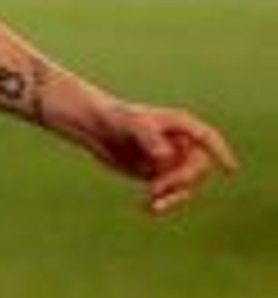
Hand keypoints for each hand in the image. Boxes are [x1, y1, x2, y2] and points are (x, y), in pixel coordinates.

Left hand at [88, 101, 237, 214]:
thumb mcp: (132, 124)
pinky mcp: (158, 175)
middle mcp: (181, 144)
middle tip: (156, 188)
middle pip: (197, 167)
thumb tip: (166, 157)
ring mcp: (172, 161)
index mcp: (181, 125)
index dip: (221, 152)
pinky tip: (147, 208)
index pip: (208, 138)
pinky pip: (169, 193)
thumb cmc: (116, 117)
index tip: (230, 169)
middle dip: (181, 180)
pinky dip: (161, 202)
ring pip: (185, 184)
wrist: (96, 127)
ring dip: (173, 197)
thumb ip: (149, 138)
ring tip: (152, 204)